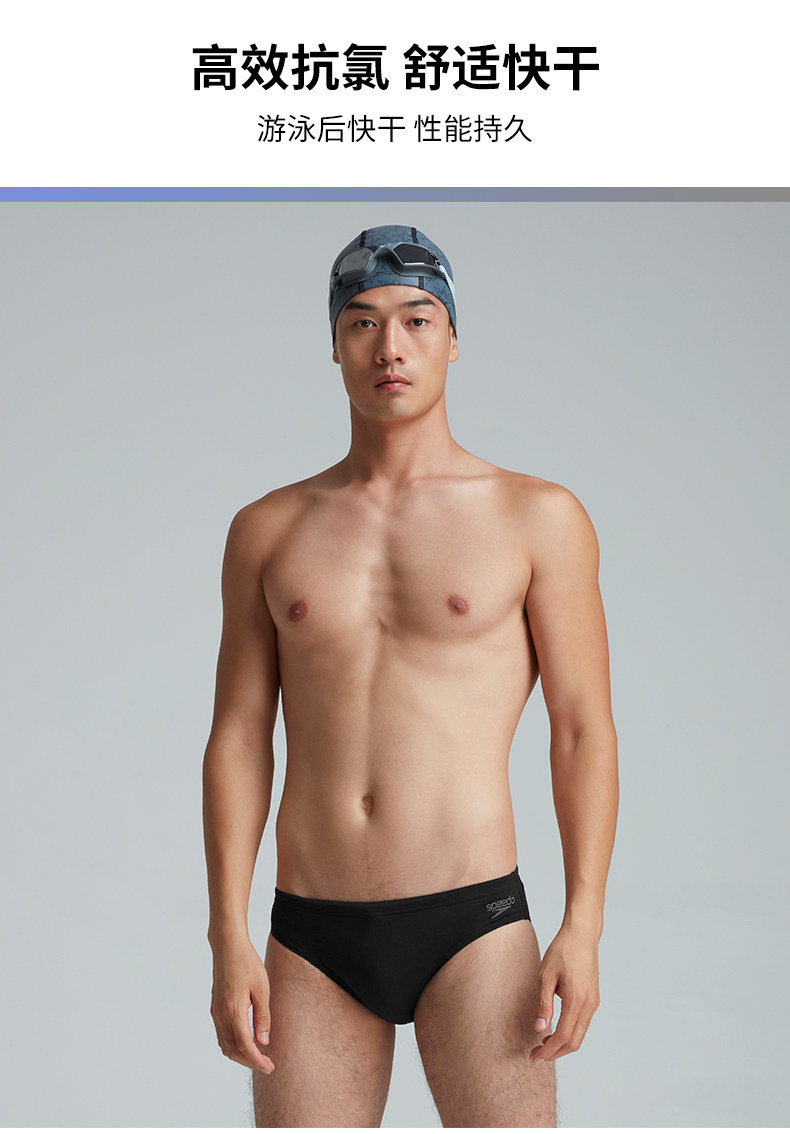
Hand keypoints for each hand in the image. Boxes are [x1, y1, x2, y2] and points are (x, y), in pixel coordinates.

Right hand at [210, 937, 274, 1072]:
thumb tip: (264, 1042)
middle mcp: (221, 1014)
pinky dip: (233, 1045)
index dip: (257, 1060)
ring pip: (225, 1045)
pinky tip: (245, 1043)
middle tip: (267, 1065)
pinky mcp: (215, 1008)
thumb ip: (263, 1017)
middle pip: (233, 1051)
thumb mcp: (262, 988)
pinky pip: (221, 1035)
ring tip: (258, 1057)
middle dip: (250, 1062)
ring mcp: (215, 1012)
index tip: (270, 1067)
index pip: (244, 1046)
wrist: (227, 946)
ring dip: (240, 1056)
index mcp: (233, 1010)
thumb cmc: (247, 963)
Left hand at [530, 925, 599, 1064]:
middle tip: (536, 1056)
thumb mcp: (546, 975)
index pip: (563, 1037)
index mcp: (577, 1000)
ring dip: (562, 1044)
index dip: (548, 1051)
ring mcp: (593, 1002)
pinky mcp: (593, 998)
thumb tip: (540, 1028)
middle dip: (555, 1053)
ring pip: (580, 1035)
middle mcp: (589, 1005)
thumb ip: (543, 1004)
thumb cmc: (562, 950)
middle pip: (574, 1042)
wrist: (582, 934)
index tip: (534, 1057)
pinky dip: (570, 1033)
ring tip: (543, 1045)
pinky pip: (583, 1024)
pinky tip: (555, 1029)